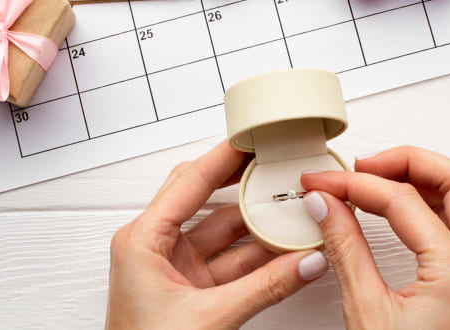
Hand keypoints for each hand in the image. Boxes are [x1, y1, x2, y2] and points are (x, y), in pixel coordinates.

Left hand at [106, 141, 328, 328]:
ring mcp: (177, 269)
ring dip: (260, 225)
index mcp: (142, 241)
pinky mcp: (193, 290)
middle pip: (207, 199)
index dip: (224, 157)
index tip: (253, 137)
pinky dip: (260, 256)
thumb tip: (307, 261)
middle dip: (246, 183)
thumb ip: (265, 288)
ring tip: (294, 208)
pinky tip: (287, 248)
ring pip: (226, 234)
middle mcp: (157, 248)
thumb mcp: (210, 318)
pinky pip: (232, 262)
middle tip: (276, 162)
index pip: (189, 182)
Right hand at [301, 146, 449, 329]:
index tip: (324, 183)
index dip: (356, 184)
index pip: (404, 200)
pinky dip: (427, 200)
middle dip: (407, 161)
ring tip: (373, 181)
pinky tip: (394, 205)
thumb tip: (326, 203)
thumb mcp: (365, 311)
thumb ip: (345, 248)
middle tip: (361, 168)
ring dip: (420, 177)